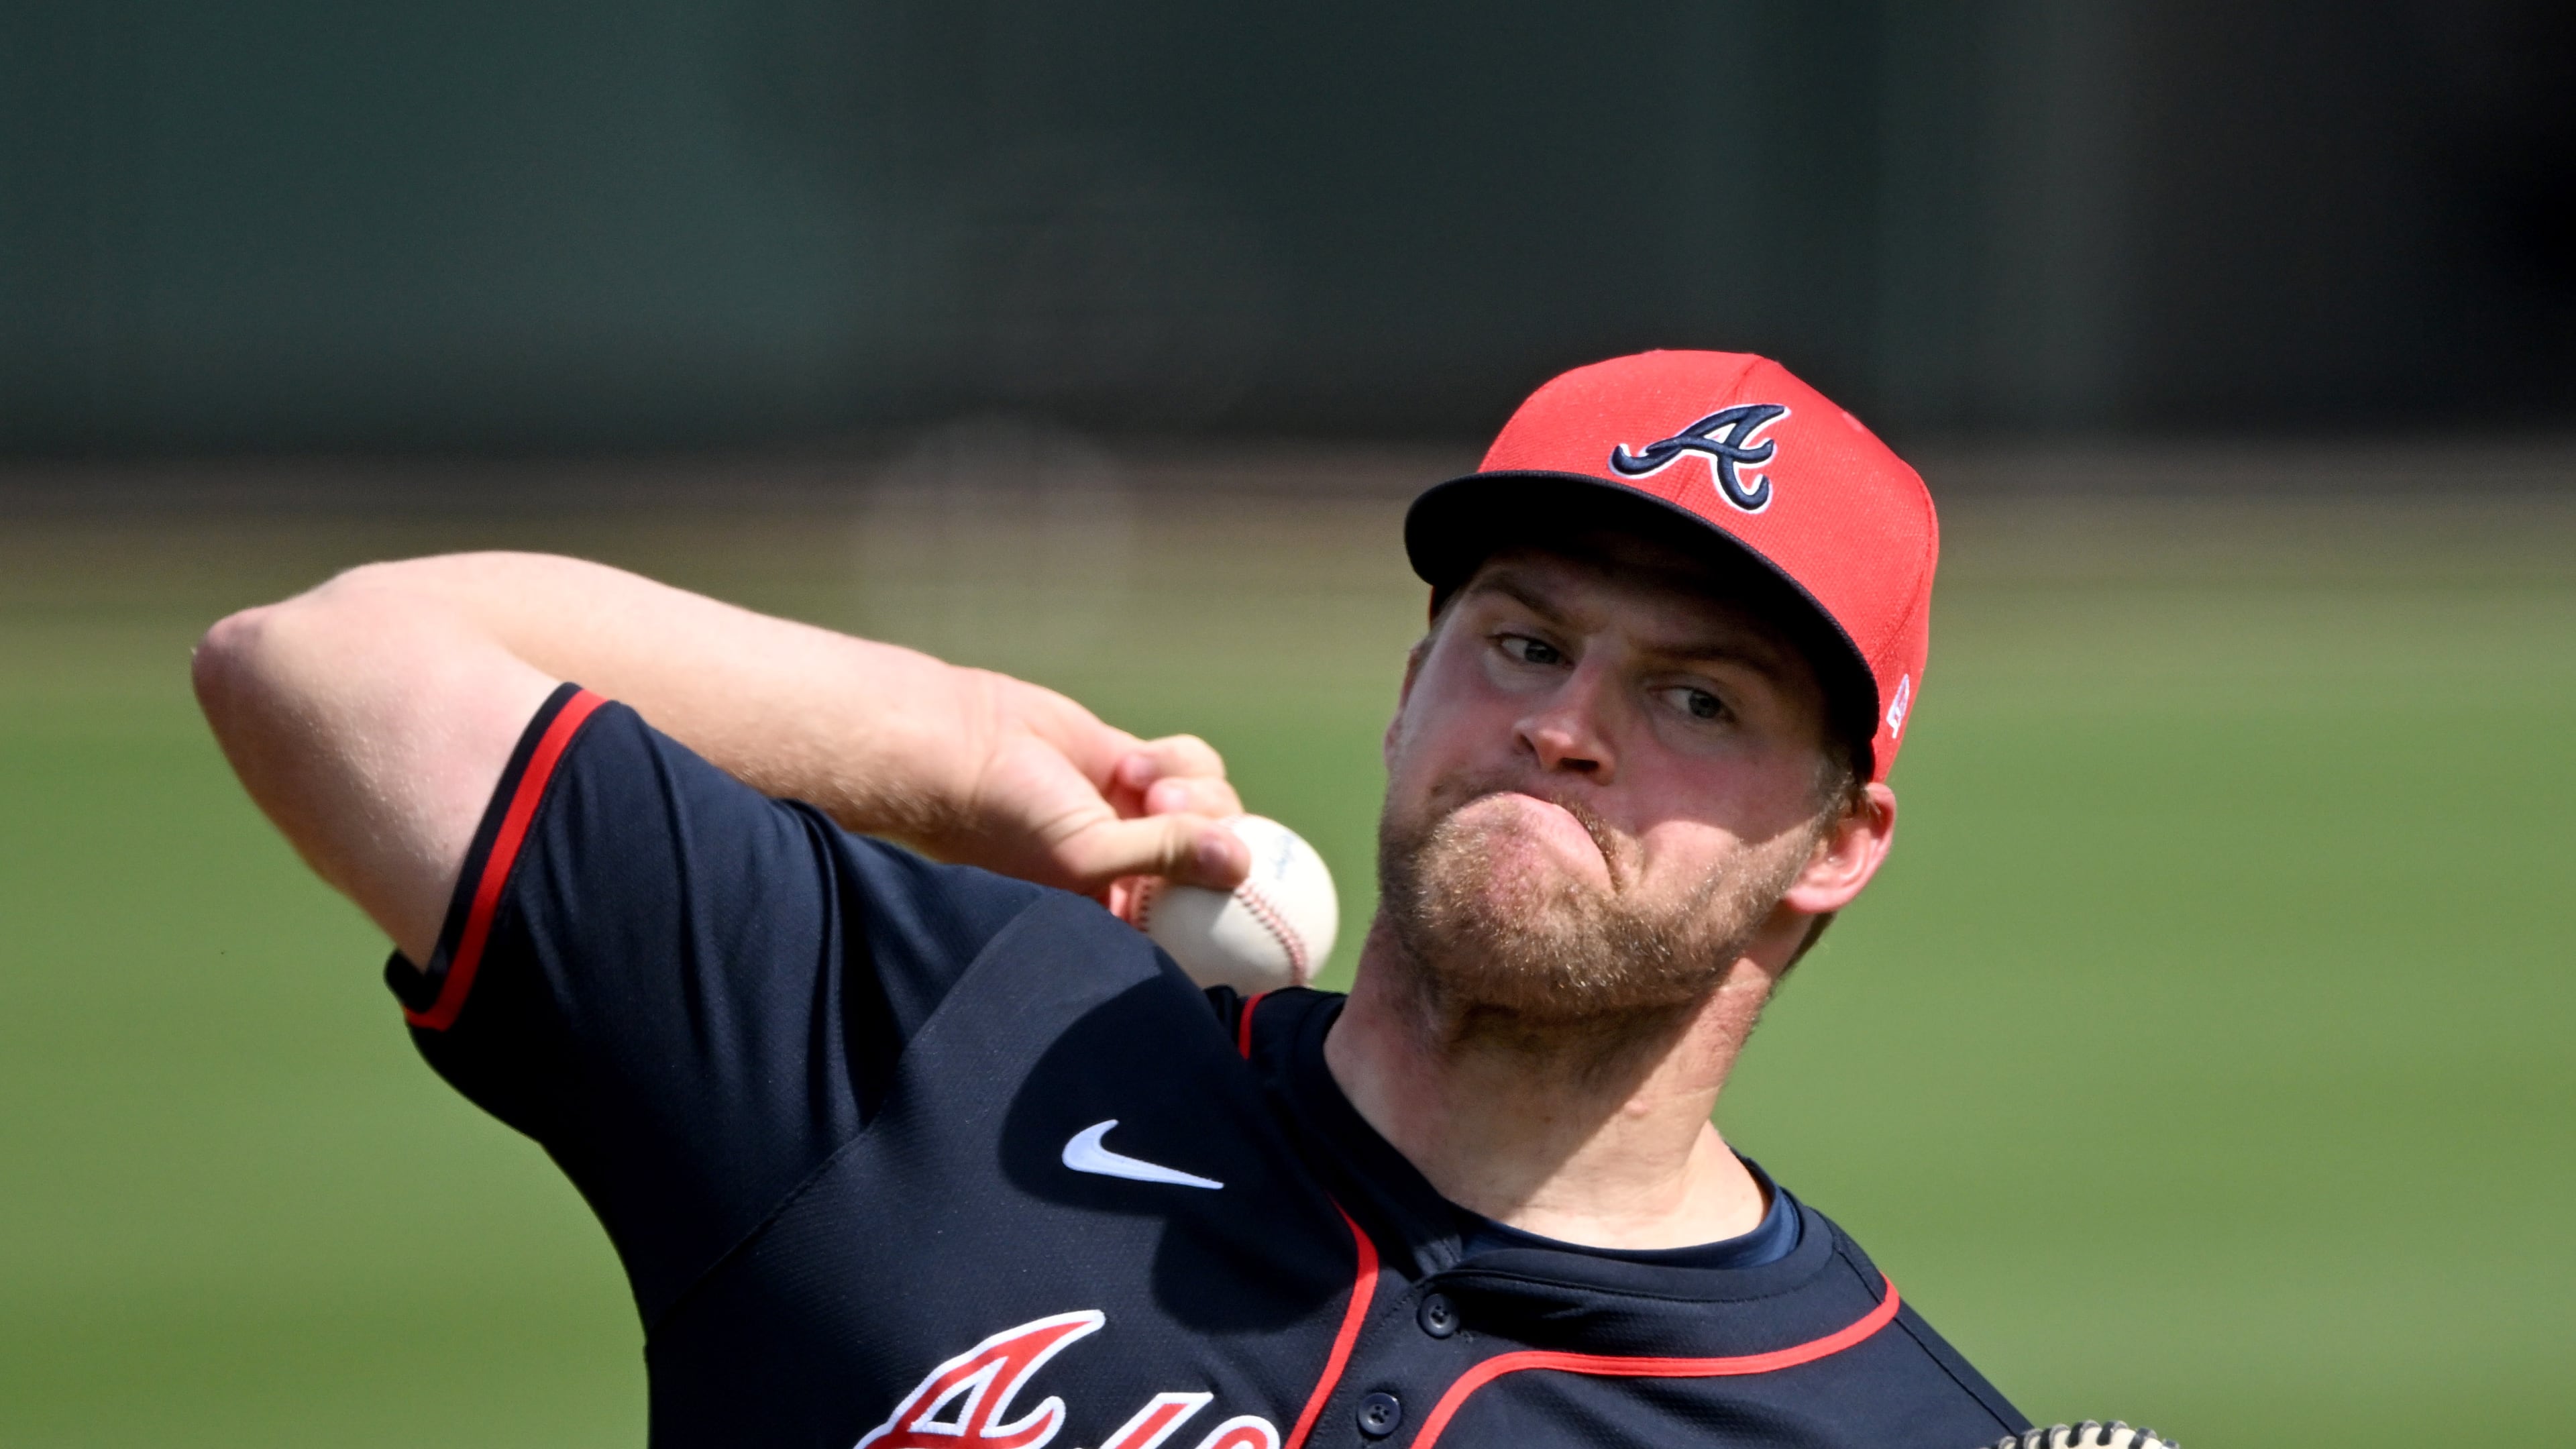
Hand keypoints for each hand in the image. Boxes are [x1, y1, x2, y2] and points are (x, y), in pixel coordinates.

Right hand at [937, 668, 1248, 899]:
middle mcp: (1140, 876)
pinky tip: (1130, 762)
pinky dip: (1176, 759)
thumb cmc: (1008, 821)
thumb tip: (1242, 863)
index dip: (1240, 911)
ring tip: (1142, 785)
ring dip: (1194, 790)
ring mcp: (1143, 820)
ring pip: (1216, 808)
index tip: (1257, 893)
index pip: (1203, 929)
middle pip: (1225, 860)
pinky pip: (1194, 766)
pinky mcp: (1139, 771)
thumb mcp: (1086, 855)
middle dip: (1211, 828)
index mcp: (1125, 919)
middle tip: (1164, 808)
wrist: (961, 746)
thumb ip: (1165, 855)